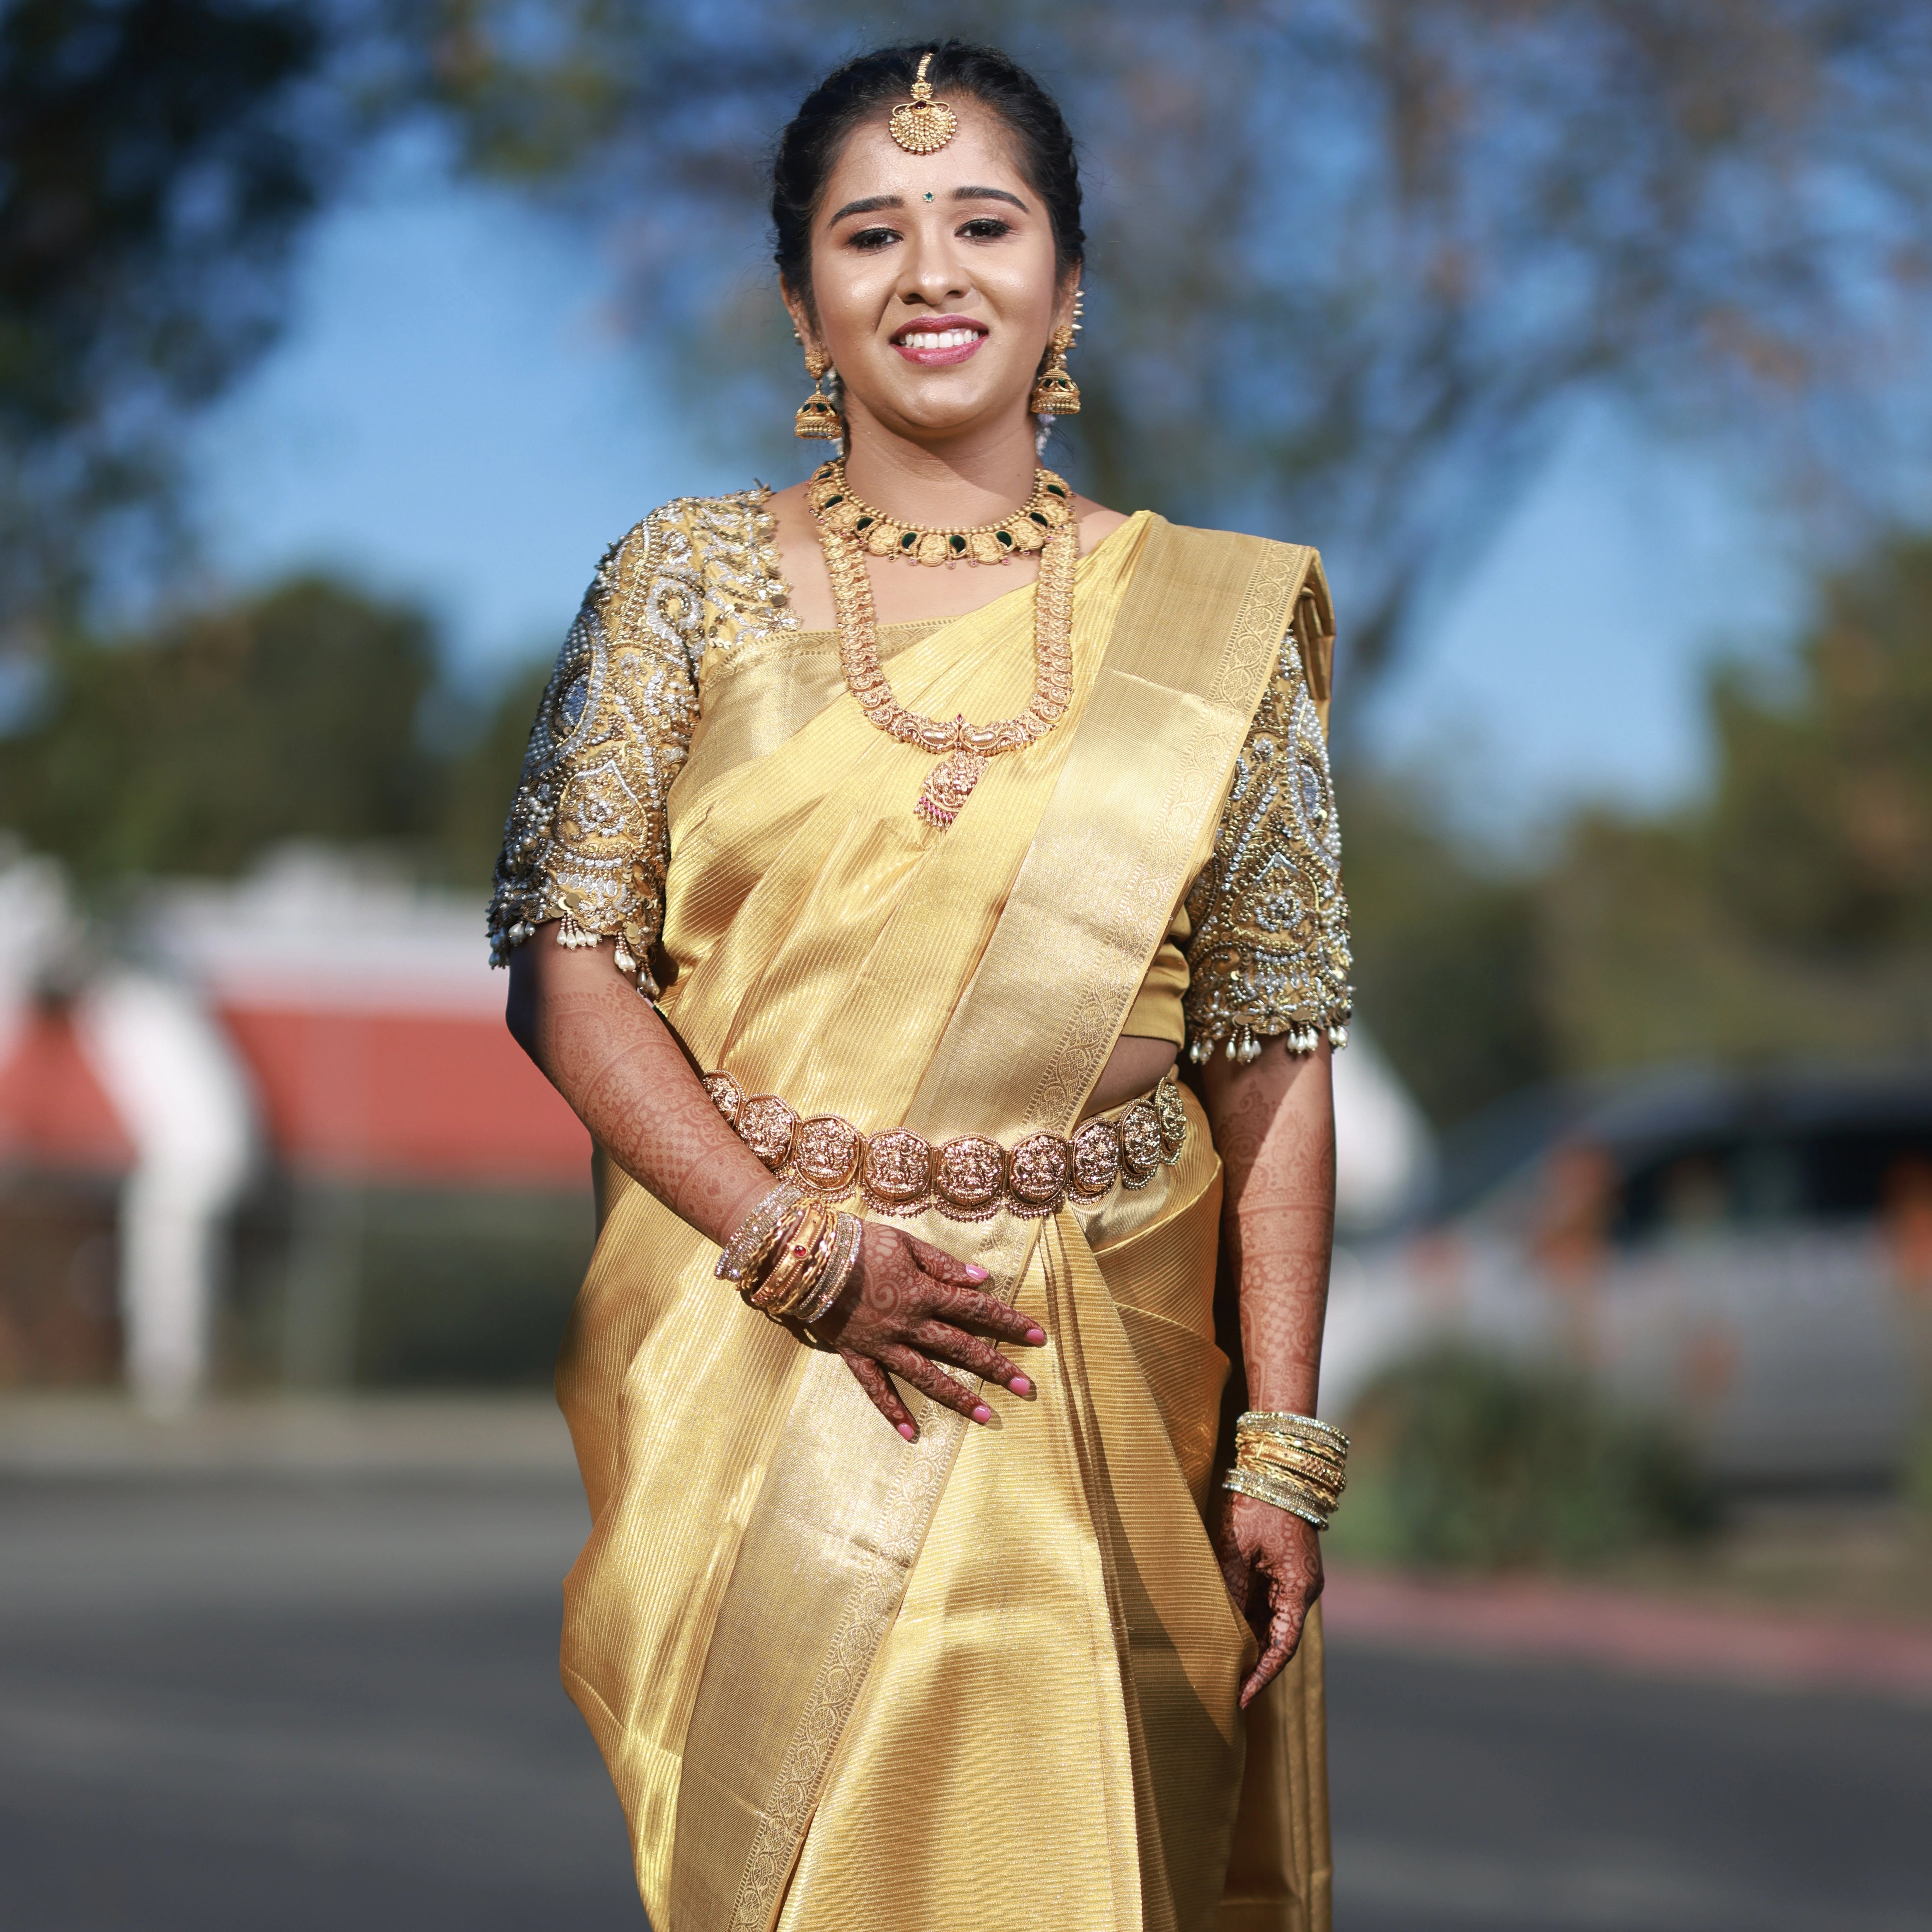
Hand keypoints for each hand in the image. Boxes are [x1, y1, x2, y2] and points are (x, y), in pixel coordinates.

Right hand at [809, 1223, 1045, 1440]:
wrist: (805, 1258)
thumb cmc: (857, 1242)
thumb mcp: (906, 1242)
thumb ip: (943, 1264)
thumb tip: (980, 1279)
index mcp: (924, 1292)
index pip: (977, 1308)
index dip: (1009, 1322)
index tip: (1038, 1336)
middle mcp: (909, 1324)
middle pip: (961, 1348)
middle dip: (997, 1368)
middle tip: (1026, 1388)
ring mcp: (883, 1345)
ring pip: (927, 1376)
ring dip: (957, 1398)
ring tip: (985, 1417)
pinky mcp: (856, 1356)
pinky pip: (876, 1390)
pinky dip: (893, 1413)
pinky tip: (911, 1435)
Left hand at [1212, 1489, 1323, 1708]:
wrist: (1278, 1468)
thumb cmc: (1259, 1503)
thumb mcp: (1238, 1548)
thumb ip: (1231, 1587)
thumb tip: (1219, 1627)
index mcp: (1299, 1587)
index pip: (1283, 1646)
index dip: (1263, 1674)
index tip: (1241, 1697)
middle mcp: (1303, 1589)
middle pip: (1278, 1636)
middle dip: (1253, 1661)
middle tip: (1223, 1685)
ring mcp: (1296, 1579)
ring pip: (1272, 1621)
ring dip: (1249, 1639)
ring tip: (1219, 1661)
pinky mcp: (1286, 1569)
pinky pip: (1269, 1602)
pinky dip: (1249, 1617)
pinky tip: (1226, 1628)